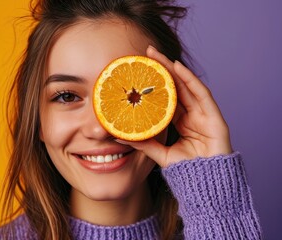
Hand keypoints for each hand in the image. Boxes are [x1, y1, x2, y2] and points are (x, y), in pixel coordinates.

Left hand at [116, 46, 232, 167]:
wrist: (206, 185)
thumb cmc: (186, 170)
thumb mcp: (159, 153)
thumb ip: (143, 143)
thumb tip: (119, 135)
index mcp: (180, 120)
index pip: (166, 95)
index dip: (154, 81)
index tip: (138, 69)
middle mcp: (193, 113)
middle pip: (176, 86)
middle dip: (162, 68)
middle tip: (146, 52)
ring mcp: (204, 114)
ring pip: (187, 85)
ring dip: (173, 68)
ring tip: (157, 54)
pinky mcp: (215, 117)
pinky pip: (202, 93)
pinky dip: (190, 79)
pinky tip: (177, 67)